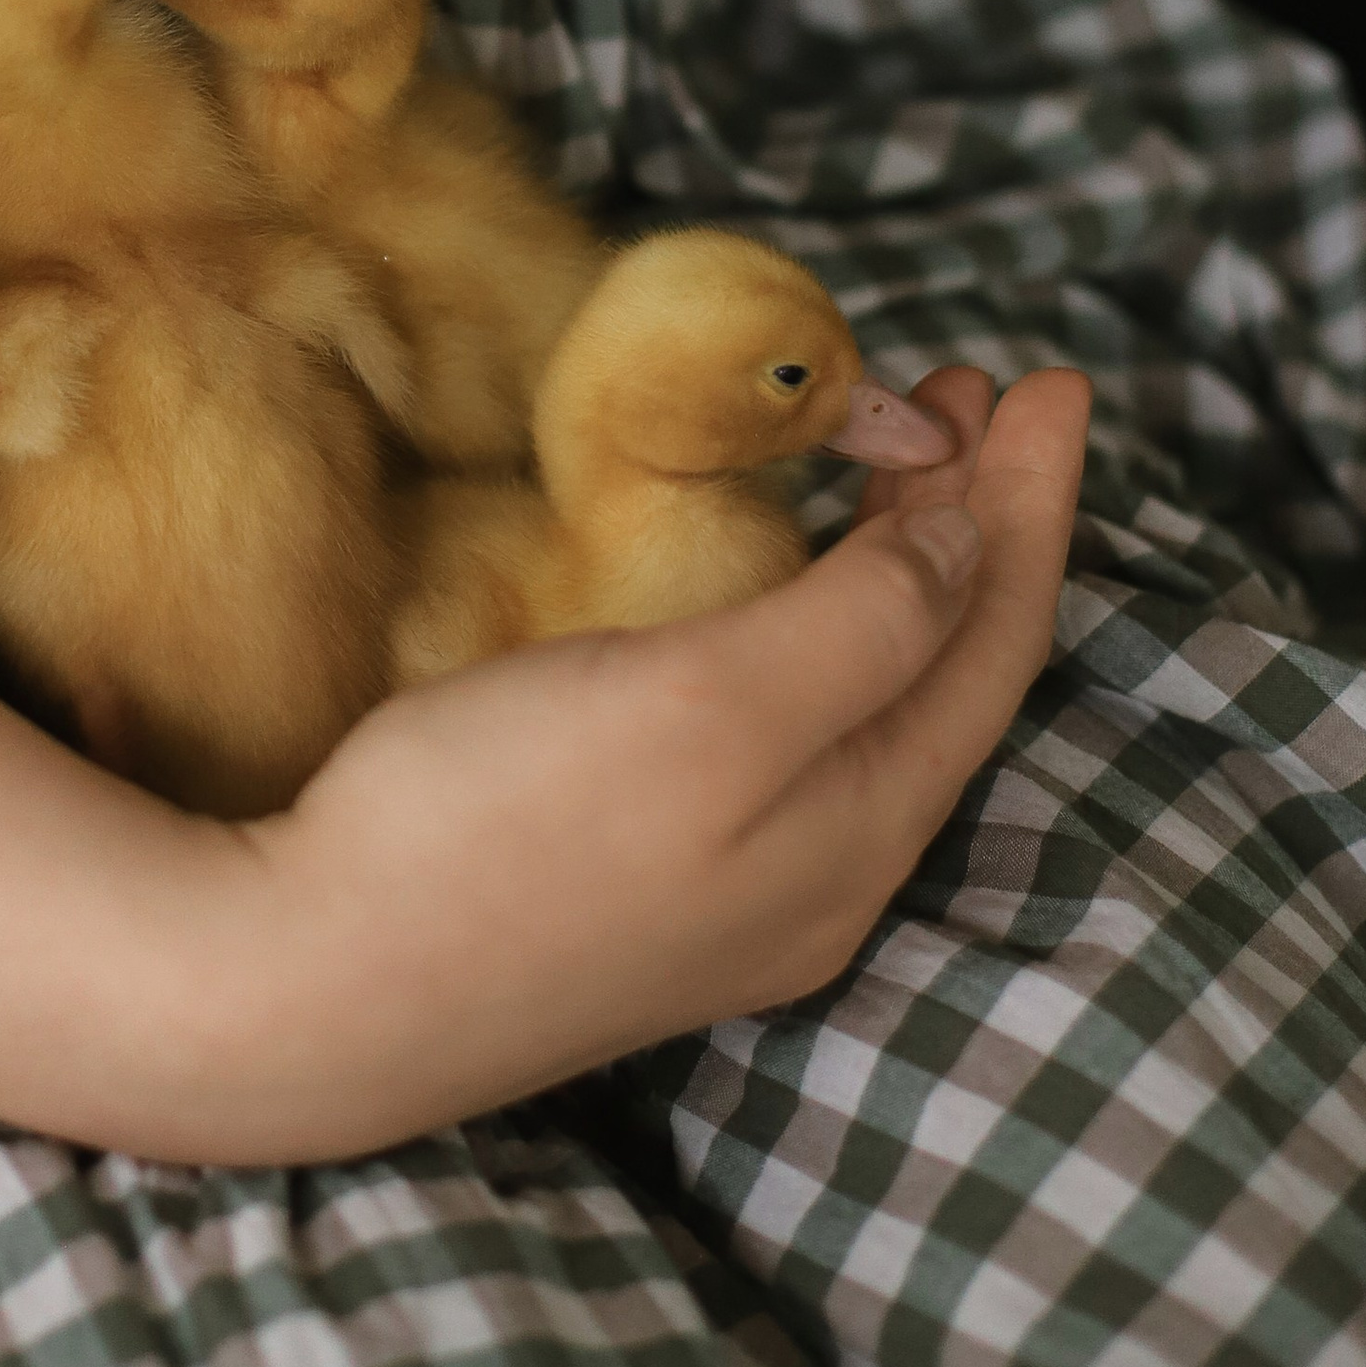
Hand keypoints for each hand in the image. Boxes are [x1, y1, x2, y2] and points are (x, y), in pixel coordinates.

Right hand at [195, 363, 1088, 1161]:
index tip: (1057, 377)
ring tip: (896, 461)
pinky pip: (795, 730)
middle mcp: (822, 873)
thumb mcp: (708, 706)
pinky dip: (822, 625)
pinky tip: (780, 592)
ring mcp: (734, 889)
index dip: (1032, 501)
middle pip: (943, 672)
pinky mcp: (644, 878)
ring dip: (899, 570)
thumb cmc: (501, 830)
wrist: (308, 989)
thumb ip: (860, 628)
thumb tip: (971, 547)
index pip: (994, 639)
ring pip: (868, 703)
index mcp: (857, 827)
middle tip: (969, 389)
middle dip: (975, 524)